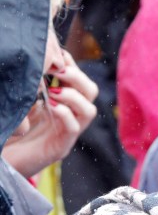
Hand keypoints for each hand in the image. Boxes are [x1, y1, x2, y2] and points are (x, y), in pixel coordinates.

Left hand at [2, 52, 98, 177]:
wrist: (3, 160)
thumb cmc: (9, 130)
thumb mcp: (20, 101)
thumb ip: (32, 87)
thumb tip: (38, 60)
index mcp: (62, 103)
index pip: (79, 80)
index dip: (73, 65)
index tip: (59, 53)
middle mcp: (70, 117)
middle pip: (91, 92)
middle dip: (77, 77)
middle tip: (57, 71)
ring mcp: (67, 133)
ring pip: (89, 111)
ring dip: (73, 96)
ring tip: (53, 91)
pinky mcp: (61, 147)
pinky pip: (74, 128)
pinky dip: (65, 114)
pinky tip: (50, 107)